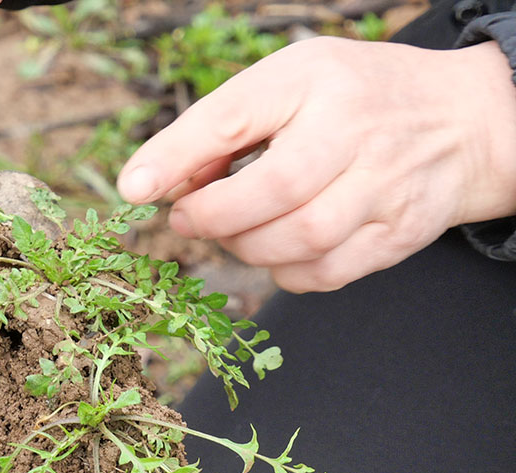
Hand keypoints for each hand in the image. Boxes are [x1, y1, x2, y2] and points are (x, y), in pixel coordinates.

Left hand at [117, 37, 515, 291]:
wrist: (457, 123)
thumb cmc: (350, 102)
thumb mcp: (290, 84)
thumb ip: (223, 128)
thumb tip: (155, 182)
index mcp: (315, 78)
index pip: (236, 115)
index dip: (179, 155)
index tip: (134, 188)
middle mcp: (356, 130)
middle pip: (273, 192)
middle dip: (216, 217)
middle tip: (190, 217)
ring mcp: (383, 187)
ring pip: (298, 241)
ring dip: (247, 248)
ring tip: (237, 231)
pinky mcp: (395, 235)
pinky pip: (322, 274)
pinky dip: (285, 272)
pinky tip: (281, 249)